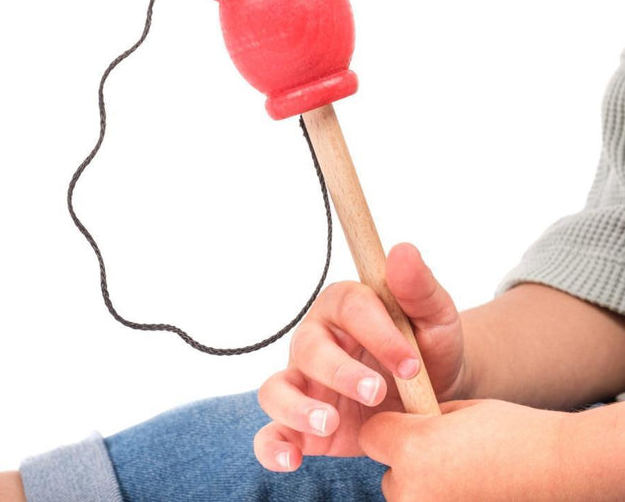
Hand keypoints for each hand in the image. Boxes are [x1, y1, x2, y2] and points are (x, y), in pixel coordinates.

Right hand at [254, 243, 469, 470]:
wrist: (432, 397)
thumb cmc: (431, 348)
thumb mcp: (436, 317)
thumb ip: (419, 287)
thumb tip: (402, 249)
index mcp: (346, 307)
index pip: (350, 307)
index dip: (377, 333)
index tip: (411, 361)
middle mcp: (317, 340)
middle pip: (308, 347)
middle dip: (339, 371)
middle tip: (377, 392)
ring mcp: (305, 383)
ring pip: (277, 389)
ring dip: (298, 407)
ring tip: (331, 423)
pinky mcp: (302, 423)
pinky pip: (272, 433)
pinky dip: (274, 447)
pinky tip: (292, 459)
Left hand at [358, 399, 567, 500]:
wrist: (561, 469)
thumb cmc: (513, 432)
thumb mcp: (459, 411)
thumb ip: (422, 419)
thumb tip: (405, 423)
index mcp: (411, 449)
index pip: (371, 436)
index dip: (389, 428)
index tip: (407, 426)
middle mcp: (412, 490)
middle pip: (387, 475)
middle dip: (407, 464)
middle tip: (444, 457)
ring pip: (407, 499)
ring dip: (423, 489)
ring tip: (463, 476)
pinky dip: (443, 500)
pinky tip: (471, 489)